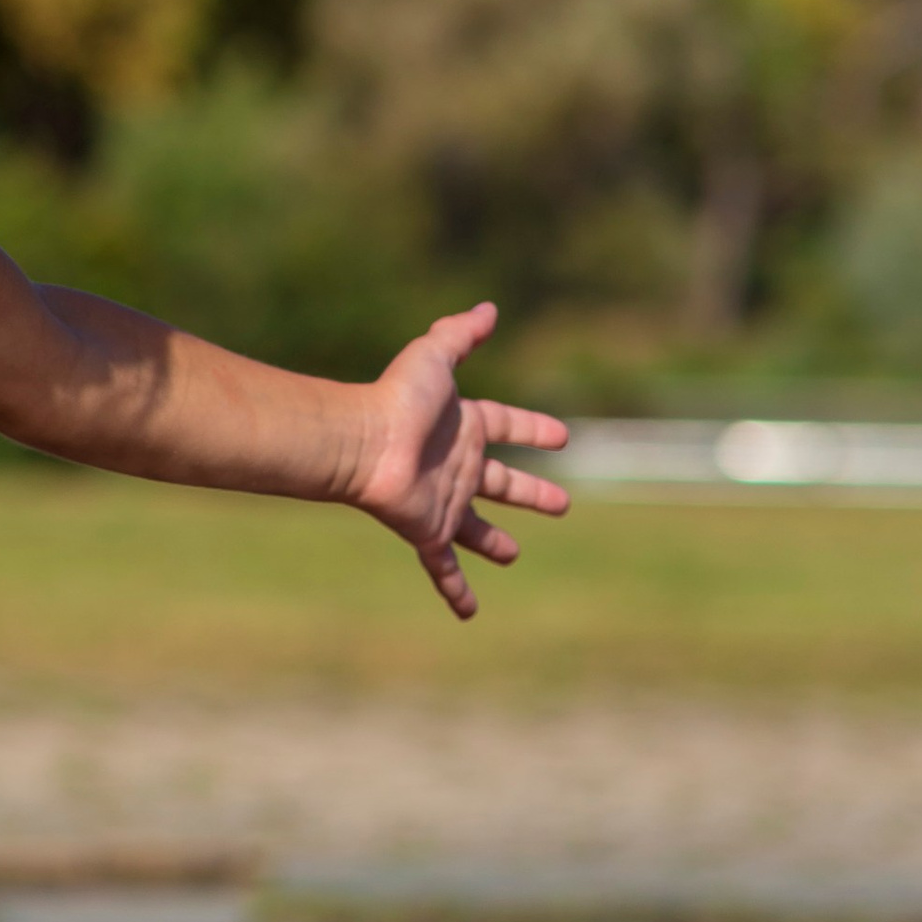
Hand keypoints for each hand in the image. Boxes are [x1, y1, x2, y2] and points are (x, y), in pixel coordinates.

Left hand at [350, 301, 569, 620]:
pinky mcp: (428, 530)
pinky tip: (468, 613)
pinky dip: (457, 590)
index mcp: (462, 426)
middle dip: (530, 492)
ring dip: (494, 541)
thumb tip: (489, 308)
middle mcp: (456, 465)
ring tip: (512, 554)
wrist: (360, 443)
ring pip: (476, 528)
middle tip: (561, 505)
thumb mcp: (433, 358)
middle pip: (502, 482)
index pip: (506, 424)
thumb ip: (460, 333)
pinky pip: (445, 566)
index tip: (561, 436)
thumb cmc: (395, 400)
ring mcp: (443, 501)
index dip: (533, 428)